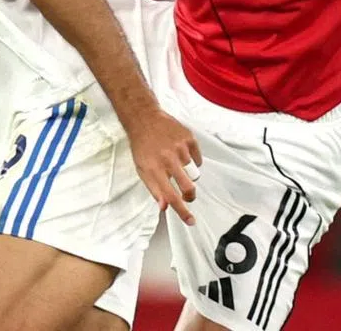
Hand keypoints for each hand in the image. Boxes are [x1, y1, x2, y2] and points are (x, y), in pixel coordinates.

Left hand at [125, 106, 202, 225]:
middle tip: (187, 194)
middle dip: (190, 195)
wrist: (145, 119)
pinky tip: (180, 152)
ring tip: (176, 162)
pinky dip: (192, 159)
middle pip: (189, 187)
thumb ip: (154, 189)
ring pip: (194, 172)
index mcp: (154, 169)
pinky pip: (198, 158)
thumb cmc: (142, 146)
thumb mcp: (142, 169)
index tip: (191, 221)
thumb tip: (164, 207)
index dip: (182, 211)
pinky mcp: (189, 138)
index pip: (170, 196)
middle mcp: (168, 159)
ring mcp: (180, 147)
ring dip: (187, 172)